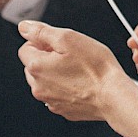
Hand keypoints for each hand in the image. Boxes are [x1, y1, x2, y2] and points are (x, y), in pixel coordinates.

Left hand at [18, 20, 136, 120]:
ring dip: (56, 73)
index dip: (42, 41)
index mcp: (37, 67)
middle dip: (48, 58)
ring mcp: (50, 101)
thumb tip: (25, 27)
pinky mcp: (63, 109)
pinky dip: (65, 87)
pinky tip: (81, 82)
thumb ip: (42, 31)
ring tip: (78, 68)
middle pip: (34, 65)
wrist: (112, 96)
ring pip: (46, 80)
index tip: (58, 43)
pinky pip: (57, 93)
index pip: (25, 48)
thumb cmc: (95, 68)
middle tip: (70, 54)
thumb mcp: (68, 38)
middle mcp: (39, 87)